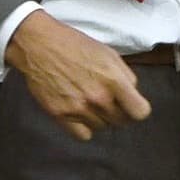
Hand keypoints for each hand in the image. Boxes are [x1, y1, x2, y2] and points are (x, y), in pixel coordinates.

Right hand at [6, 10, 151, 141]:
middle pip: (122, 122)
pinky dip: (84, 127)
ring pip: (103, 128)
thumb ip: (125, 76)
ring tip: (90, 101)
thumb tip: (132, 95)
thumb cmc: (74, 45)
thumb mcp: (108, 54)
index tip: (132, 105)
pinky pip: (83, 135)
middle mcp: (98, 98)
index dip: (137, 109)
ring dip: (100, 118)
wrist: (39, 45)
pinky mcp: (61, 115)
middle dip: (119, 112)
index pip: (139, 112)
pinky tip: (80, 112)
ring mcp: (79, 108)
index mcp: (114, 80)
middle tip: (108, 100)